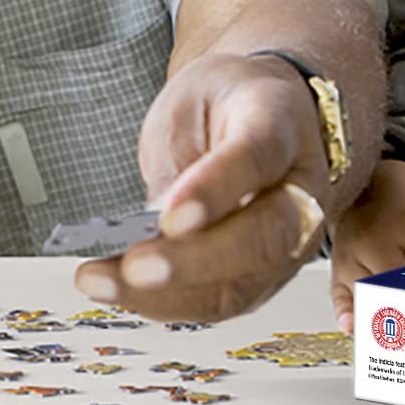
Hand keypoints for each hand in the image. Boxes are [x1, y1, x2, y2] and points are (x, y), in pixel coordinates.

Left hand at [73, 52, 331, 321]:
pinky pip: (218, 302)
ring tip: (103, 282)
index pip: (258, 158)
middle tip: (135, 267)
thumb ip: (181, 158)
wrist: (259, 114)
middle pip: (265, 237)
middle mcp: (301, 190)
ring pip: (242, 284)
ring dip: (168, 295)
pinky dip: (163, 304)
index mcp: (282, 125)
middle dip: (194, 261)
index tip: (170, 216)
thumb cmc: (225, 106)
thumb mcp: (194, 101)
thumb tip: (154, 222)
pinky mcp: (263, 276)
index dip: (215, 189)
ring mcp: (290, 241)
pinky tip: (118, 290)